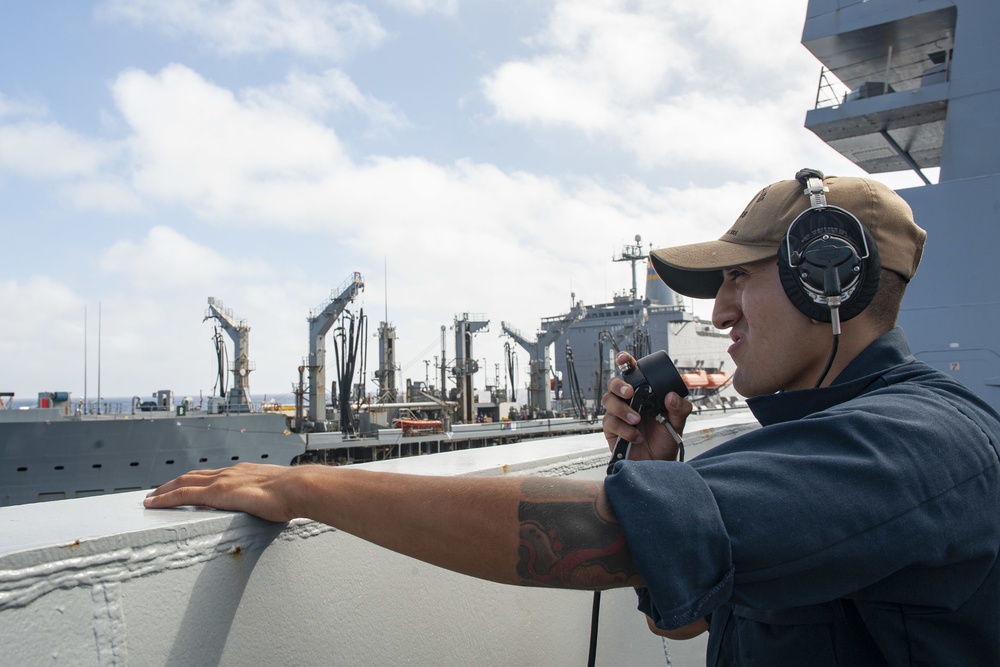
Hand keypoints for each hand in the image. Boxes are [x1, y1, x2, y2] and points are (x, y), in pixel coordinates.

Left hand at [143, 462, 301, 521]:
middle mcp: (230, 473)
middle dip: (173, 483)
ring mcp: (223, 481)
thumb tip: (275, 508)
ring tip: (150, 498)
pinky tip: (155, 503)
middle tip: (157, 492)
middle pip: (193, 476)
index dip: (196, 481)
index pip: (213, 476)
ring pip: (184, 482)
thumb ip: (269, 499)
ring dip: (164, 490)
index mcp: (244, 473)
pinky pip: (184, 493)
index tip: (185, 486)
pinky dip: (166, 497)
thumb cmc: (295, 494)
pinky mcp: (218, 492)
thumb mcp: (278, 495)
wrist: (300, 488)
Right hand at [601, 352, 691, 461]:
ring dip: (621, 408)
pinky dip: (624, 429)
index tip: (624, 359)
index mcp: (644, 393)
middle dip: (619, 385)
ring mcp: (618, 414)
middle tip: (630, 393)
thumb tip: (672, 397)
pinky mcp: (611, 429)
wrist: (657, 465)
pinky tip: (636, 436)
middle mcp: (629, 401)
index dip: (624, 362)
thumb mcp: (678, 423)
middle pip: (614, 383)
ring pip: (608, 400)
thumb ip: (680, 409)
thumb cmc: (665, 441)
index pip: (632, 372)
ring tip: (637, 420)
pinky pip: (610, 422)